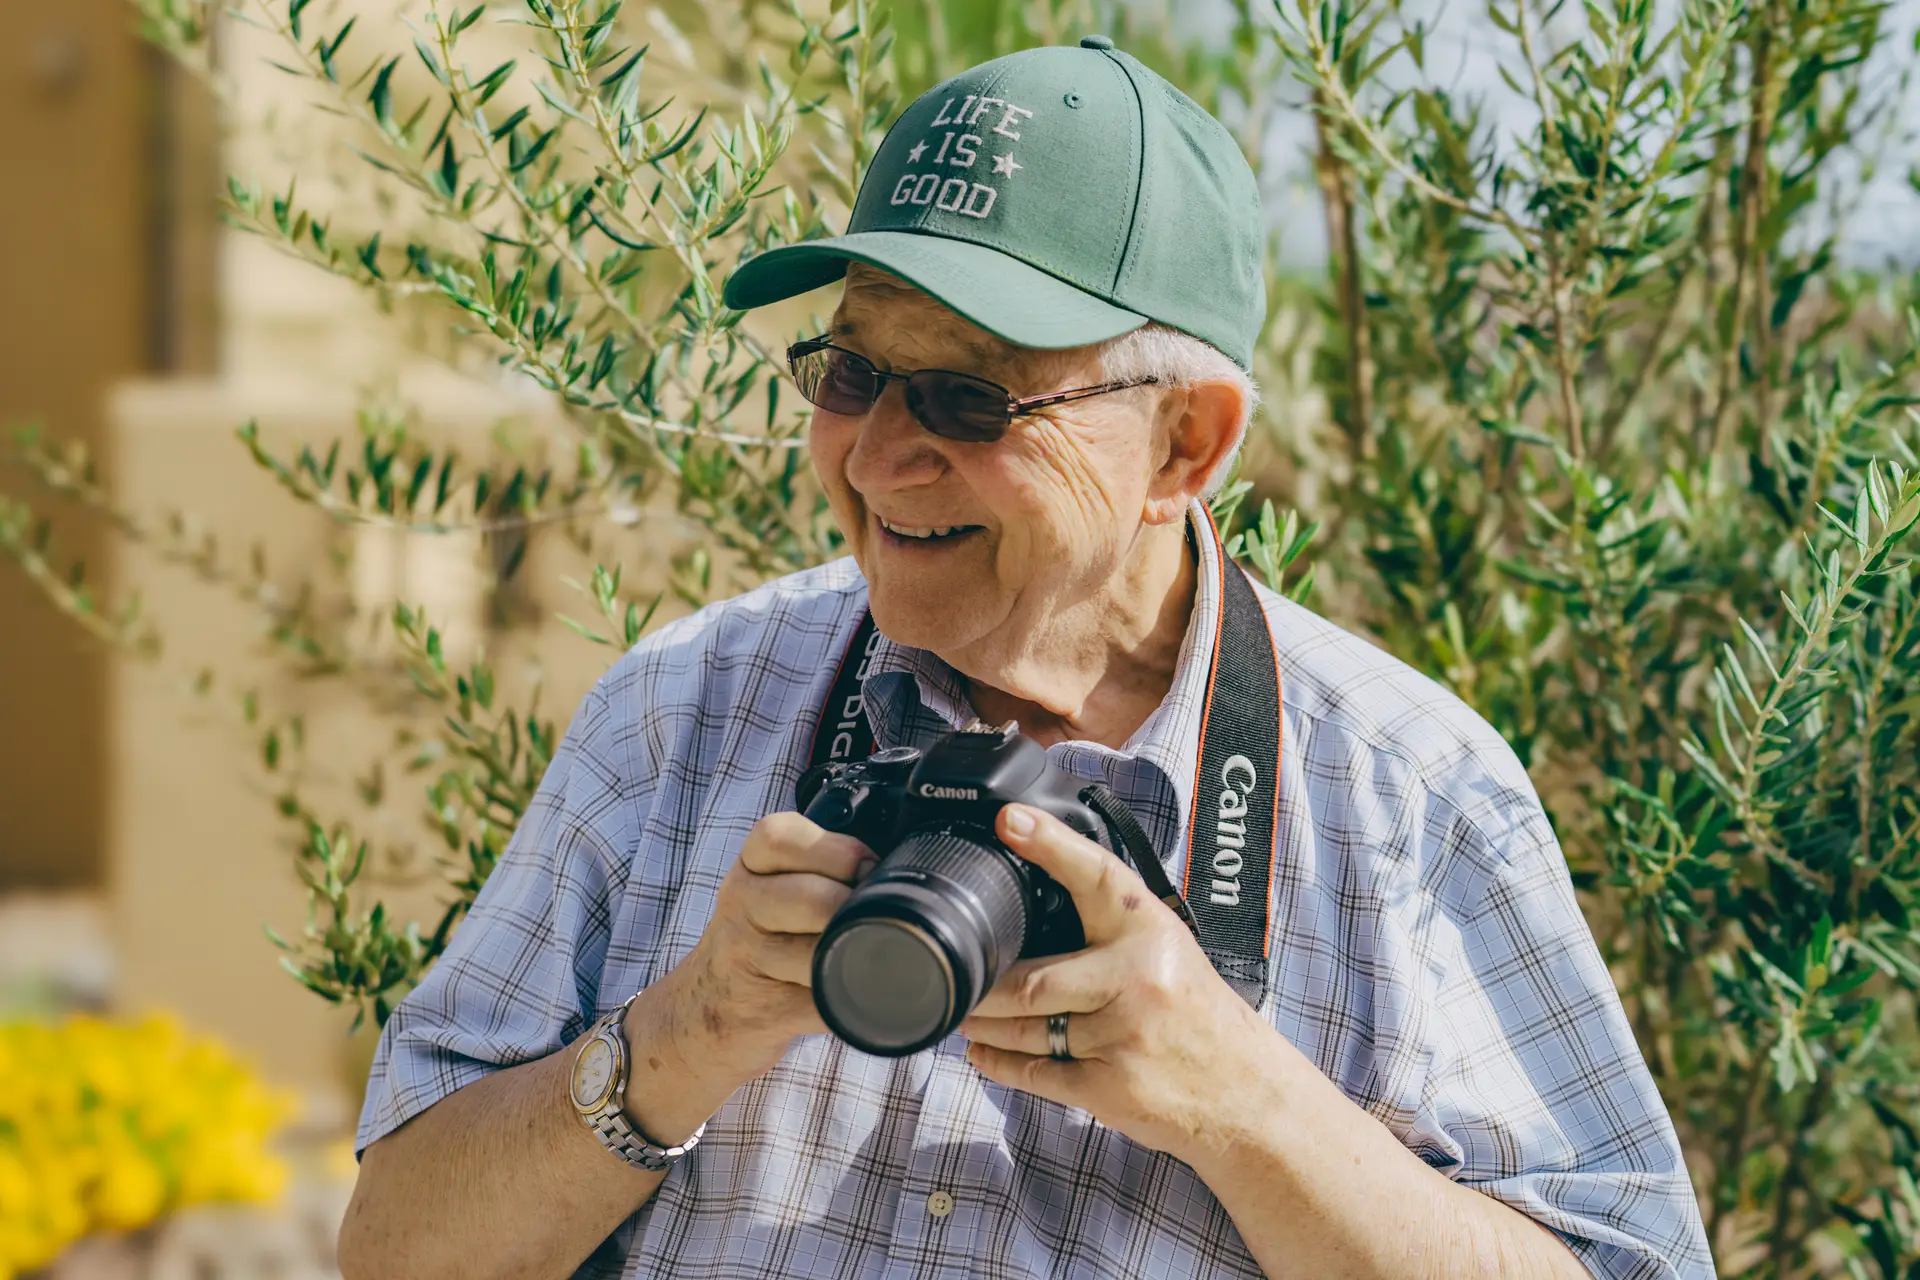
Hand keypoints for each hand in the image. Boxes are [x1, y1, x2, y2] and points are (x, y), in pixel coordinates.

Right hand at [621, 812, 872, 1138]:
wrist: (693, 1015)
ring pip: (818, 957)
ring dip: (854, 959)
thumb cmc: (751, 942)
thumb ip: (814, 868)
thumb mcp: (766, 890)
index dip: (837, 850)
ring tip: (866, 956)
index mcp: (749, 869)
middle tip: (873, 918)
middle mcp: (741, 908)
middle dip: (854, 909)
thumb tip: (890, 866)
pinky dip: (853, 1003)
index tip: (866, 866)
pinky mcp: (762, 1013)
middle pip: (813, 900)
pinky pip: (822, 1005)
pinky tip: (862, 998)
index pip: (782, 838)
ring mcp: (748, 963)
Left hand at [961, 803, 1290, 1167]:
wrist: (1248, 1094)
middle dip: (984, 983)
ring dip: (983, 1021)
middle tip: (957, 971)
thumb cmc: (1199, 1016)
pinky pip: (1035, 1073)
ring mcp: (1123, 1036)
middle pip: (1031, 979)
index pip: (1098, 877)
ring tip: (963, 1009)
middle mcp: (1138, 979)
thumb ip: (1114, 929)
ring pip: (1026, 1028)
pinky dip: (999, 1064)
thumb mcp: (1168, 952)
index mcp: (1152, 932)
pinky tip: (983, 1052)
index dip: (1052, 845)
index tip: (1011, 820)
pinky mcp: (1110, 1086)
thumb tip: (1039, 905)